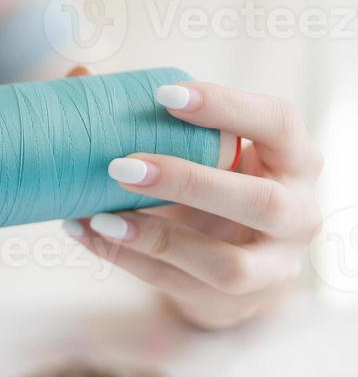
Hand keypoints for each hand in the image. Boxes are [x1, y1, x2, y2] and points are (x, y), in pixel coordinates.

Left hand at [64, 82, 322, 328]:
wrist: (234, 271)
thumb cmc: (214, 191)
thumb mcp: (204, 153)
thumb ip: (154, 118)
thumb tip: (78, 74)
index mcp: (295, 159)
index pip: (277, 123)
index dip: (226, 106)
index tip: (163, 93)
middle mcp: (298, 213)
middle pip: (258, 201)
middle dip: (187, 182)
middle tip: (121, 165)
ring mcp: (272, 266)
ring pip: (222, 262)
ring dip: (155, 237)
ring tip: (97, 214)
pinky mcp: (233, 302)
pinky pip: (177, 285)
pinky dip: (126, 259)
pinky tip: (87, 233)